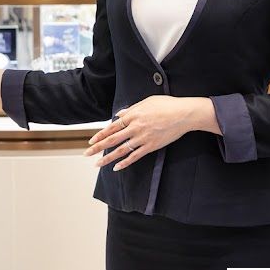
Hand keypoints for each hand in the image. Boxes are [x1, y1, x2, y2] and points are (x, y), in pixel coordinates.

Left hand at [83, 95, 198, 170]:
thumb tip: (118, 115)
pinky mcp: (151, 146)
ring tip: (97, 164)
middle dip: (97, 147)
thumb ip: (131, 109)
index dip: (100, 135)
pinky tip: (116, 168)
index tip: (91, 140)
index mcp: (133, 115)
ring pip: (121, 150)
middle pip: (112, 139)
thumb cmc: (166, 105)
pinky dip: (125, 163)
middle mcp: (135, 127)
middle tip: (86, 153)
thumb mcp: (146, 102)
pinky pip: (135, 156)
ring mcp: (142, 138)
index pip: (112, 127)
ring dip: (108, 158)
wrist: (183, 114)